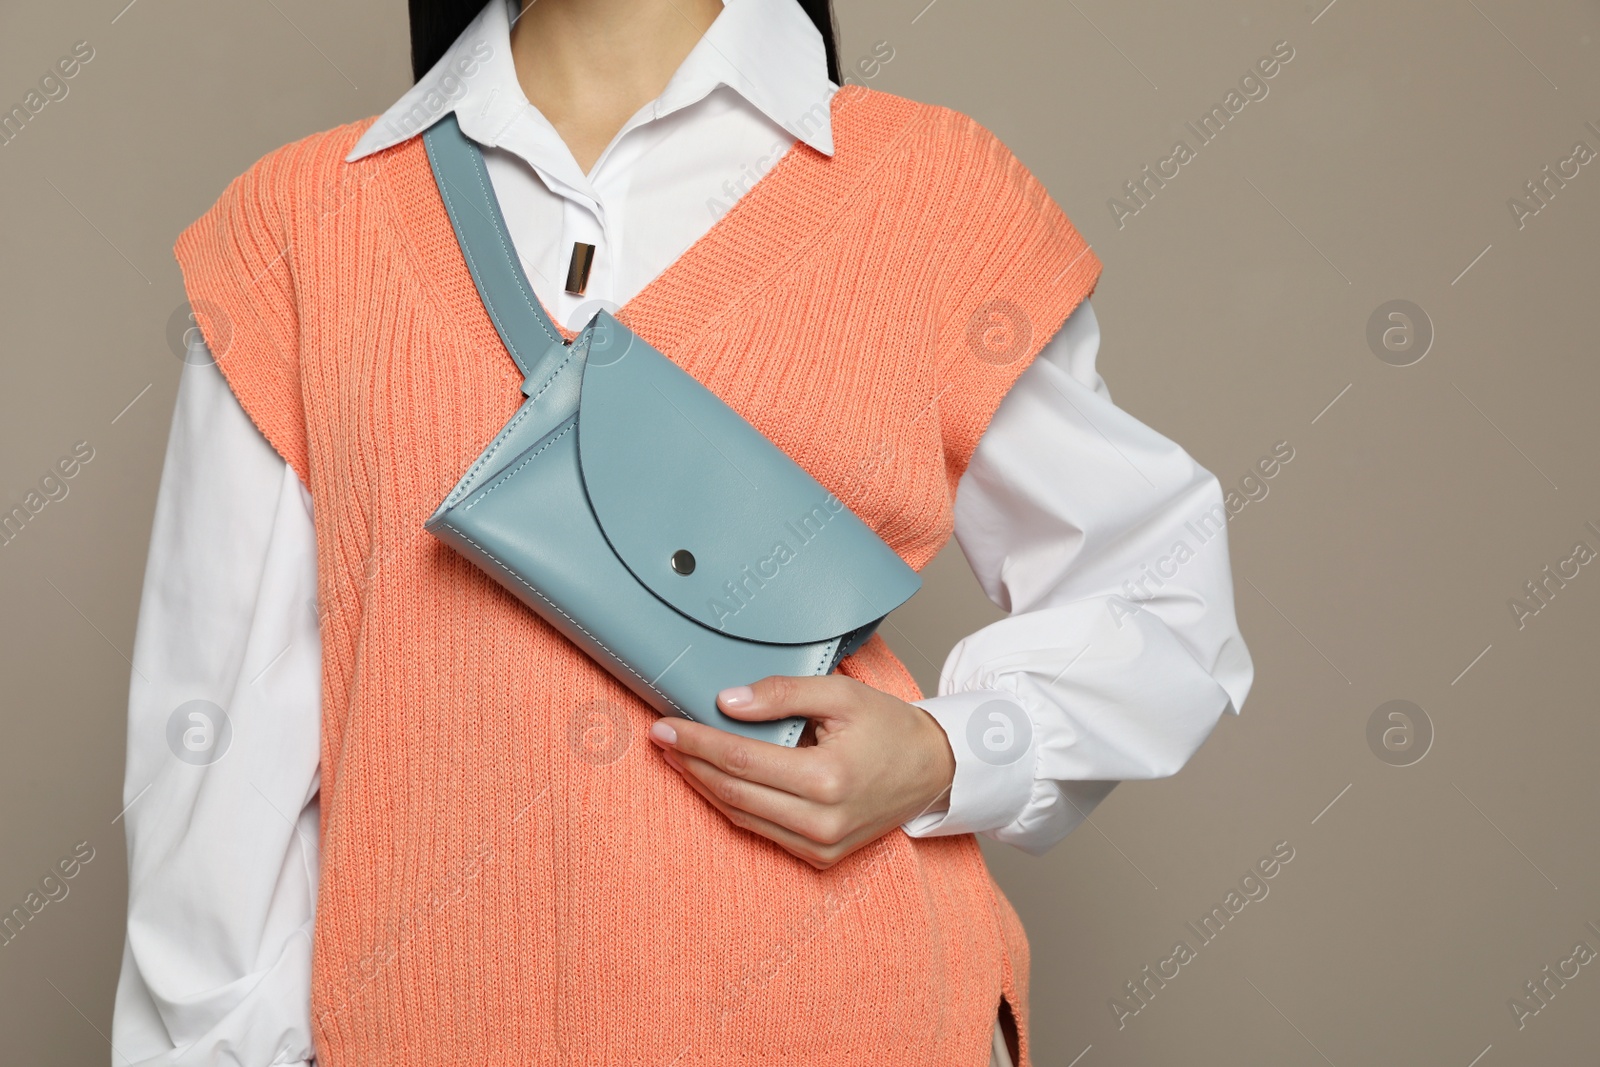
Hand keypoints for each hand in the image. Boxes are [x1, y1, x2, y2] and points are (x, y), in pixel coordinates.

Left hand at [648, 675, 956, 869]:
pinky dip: (733, 804)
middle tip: (659, 737)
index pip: (742, 760)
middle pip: (734, 791)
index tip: (665, 725)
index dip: (697, 742)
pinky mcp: (821, 857)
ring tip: (677, 756)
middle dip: (690, 763)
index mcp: (828, 779)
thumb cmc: (889, 728)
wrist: (933, 769)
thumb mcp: (841, 694)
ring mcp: (821, 846)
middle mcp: (822, 822)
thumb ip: (783, 693)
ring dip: (703, 786)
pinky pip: (762, 830)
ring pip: (742, 815)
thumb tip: (726, 702)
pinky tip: (712, 780)